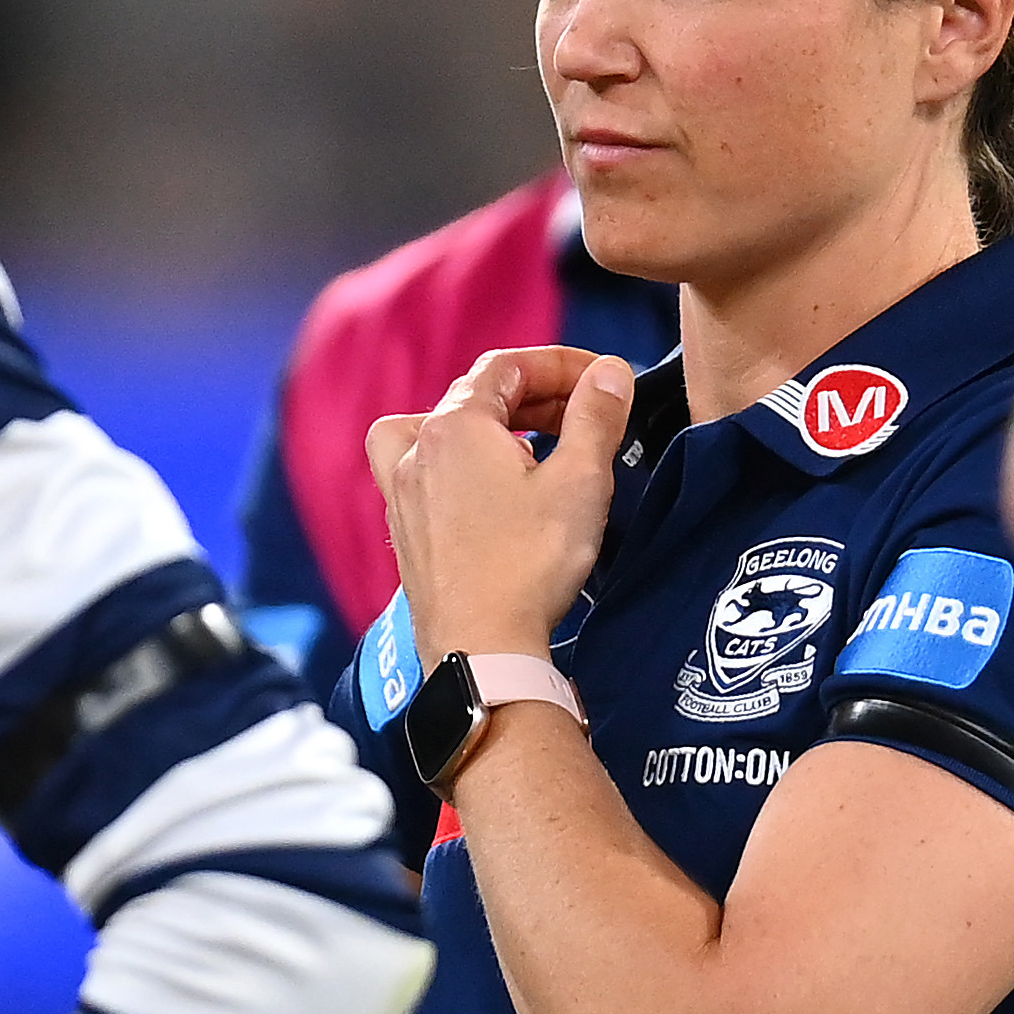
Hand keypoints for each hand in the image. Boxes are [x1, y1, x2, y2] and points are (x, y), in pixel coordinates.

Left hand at [369, 348, 631, 663]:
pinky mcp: (405, 532)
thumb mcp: (581, 481)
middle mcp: (417, 450)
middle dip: (536, 396)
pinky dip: (460, 464)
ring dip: (491, 426)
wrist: (481, 649)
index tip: (602, 379)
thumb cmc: (529, 565)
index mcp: (456, 426)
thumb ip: (596, 416)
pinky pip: (426, 473)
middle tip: (585, 414)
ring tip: (531, 447)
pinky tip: (490, 492)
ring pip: (441, 430)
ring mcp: (403, 492)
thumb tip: (610, 372)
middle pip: (477, 396)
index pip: (508, 366)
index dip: (561, 363)